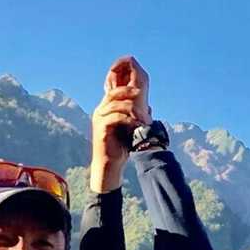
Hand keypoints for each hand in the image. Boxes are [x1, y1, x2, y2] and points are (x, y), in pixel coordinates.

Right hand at [91, 55, 151, 192]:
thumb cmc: (119, 147)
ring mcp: (99, 119)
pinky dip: (128, 120)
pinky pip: (115, 118)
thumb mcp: (129, 128)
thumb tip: (149, 108)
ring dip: (132, 109)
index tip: (140, 87)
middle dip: (128, 91)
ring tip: (144, 117)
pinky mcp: (101, 128)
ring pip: (116, 104)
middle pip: (114, 93)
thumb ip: (135, 116)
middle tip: (141, 93)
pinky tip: (137, 125)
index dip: (125, 86)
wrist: (109, 163)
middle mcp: (101, 110)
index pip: (114, 90)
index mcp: (107, 108)